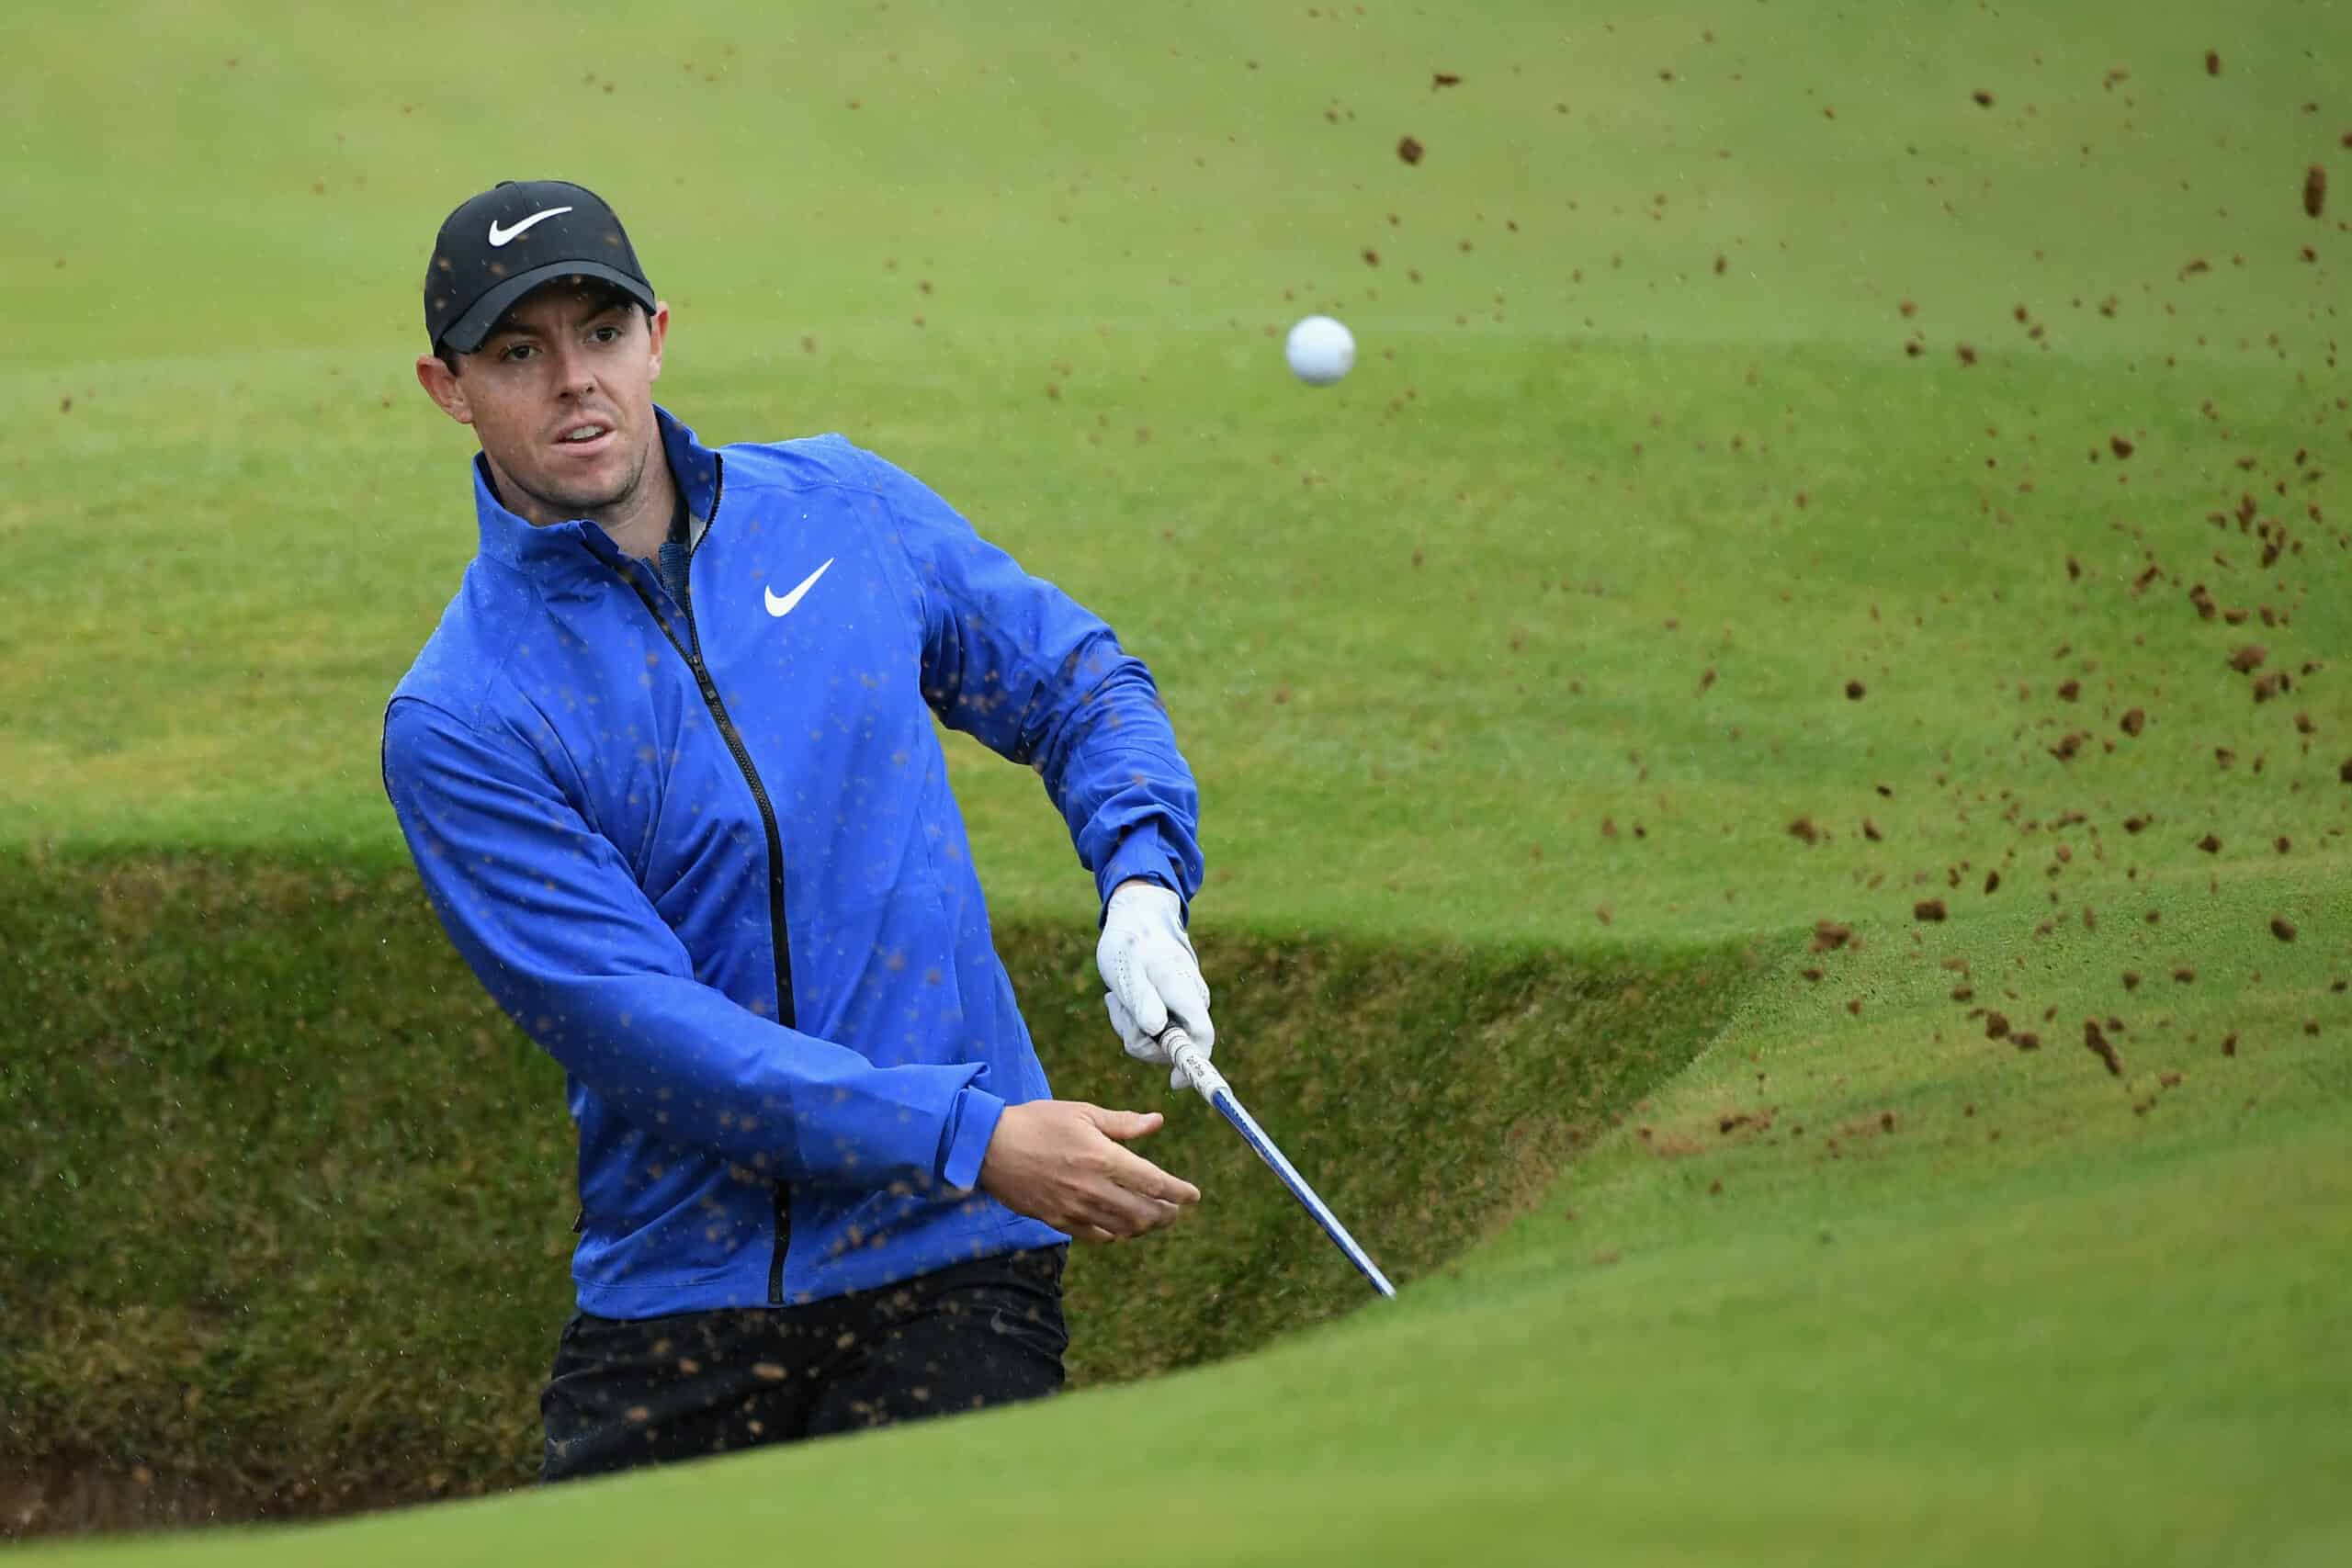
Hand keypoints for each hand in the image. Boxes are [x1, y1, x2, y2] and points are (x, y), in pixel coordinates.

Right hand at [978, 1100, 1200, 1243]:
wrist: (989, 1147)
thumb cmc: (1037, 1122)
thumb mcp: (1082, 1113)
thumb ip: (1123, 1124)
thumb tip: (1157, 1122)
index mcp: (1104, 1158)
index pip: (1154, 1182)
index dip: (1179, 1192)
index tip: (1193, 1195)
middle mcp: (1094, 1188)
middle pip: (1145, 1213)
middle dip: (1167, 1213)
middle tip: (1175, 1209)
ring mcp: (1076, 1209)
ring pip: (1124, 1229)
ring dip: (1145, 1227)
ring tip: (1152, 1219)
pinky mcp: (1058, 1221)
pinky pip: (1097, 1237)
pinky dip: (1116, 1234)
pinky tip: (1120, 1227)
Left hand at [1096, 879, 1213, 1089]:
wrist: (1136, 921)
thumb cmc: (1131, 944)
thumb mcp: (1129, 971)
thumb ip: (1143, 1000)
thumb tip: (1156, 1031)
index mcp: (1185, 993)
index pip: (1201, 1036)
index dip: (1194, 1064)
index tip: (1176, 1083)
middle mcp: (1189, 1003)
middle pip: (1172, 1046)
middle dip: (1141, 1038)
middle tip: (1119, 1008)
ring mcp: (1180, 1007)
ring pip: (1156, 1041)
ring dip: (1131, 1027)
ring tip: (1119, 998)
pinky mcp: (1168, 1010)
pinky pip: (1149, 1031)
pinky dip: (1131, 1021)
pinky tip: (1121, 998)